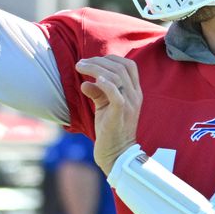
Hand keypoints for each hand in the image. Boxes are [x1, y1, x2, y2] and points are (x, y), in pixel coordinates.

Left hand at [77, 55, 140, 173]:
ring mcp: (129, 105)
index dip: (110, 59)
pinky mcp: (120, 114)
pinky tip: (94, 80)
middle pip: (121, 67)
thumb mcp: (104, 107)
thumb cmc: (109, 130)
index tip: (91, 61)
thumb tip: (85, 82)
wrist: (116, 154)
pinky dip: (105, 84)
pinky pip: (116, 94)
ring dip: (95, 68)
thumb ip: (97, 93)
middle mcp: (135, 96)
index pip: (129, 66)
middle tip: (80, 63)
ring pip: (117, 77)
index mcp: (134, 92)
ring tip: (79, 67)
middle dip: (98, 61)